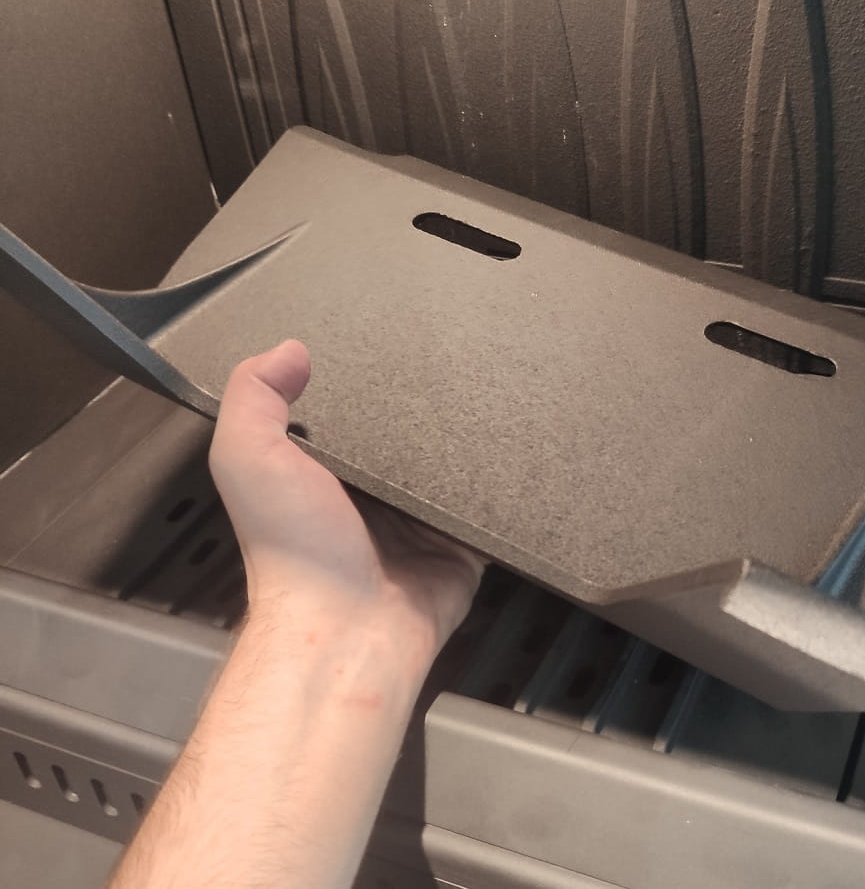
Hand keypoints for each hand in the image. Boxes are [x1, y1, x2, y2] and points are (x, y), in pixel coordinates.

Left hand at [208, 340, 483, 661]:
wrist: (347, 629)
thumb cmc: (293, 553)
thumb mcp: (248, 460)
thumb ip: (253, 398)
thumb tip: (289, 348)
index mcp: (327, 472)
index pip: (351, 409)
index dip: (363, 375)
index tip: (387, 334)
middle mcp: (376, 493)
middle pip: (410, 432)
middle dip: (429, 401)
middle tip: (457, 352)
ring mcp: (424, 517)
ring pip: (456, 461)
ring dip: (472, 435)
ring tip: (495, 383)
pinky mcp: (465, 540)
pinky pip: (493, 503)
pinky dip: (505, 480)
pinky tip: (517, 443)